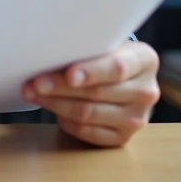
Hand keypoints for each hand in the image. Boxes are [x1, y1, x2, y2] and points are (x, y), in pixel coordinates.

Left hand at [22, 41, 160, 146]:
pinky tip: (53, 109)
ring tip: (34, 94)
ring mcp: (137, 118)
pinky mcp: (123, 138)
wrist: (125, 79)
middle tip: (35, 83)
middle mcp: (146, 91)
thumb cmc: (107, 56)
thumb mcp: (106, 43)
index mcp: (145, 60)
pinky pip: (88, 133)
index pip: (117, 68)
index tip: (69, 74)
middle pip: (98, 93)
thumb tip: (49, 52)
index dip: (91, 72)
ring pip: (89, 114)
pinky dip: (66, 121)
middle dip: (61, 88)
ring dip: (56, 104)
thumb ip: (87, 47)